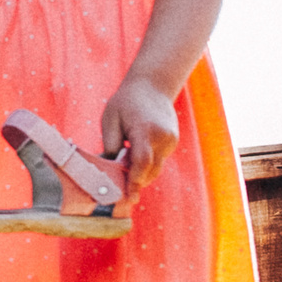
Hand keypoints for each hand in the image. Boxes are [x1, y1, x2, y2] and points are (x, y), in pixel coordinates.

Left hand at [100, 75, 180, 197]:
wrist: (153, 85)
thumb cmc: (126, 101)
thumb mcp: (110, 119)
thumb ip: (111, 146)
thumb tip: (109, 169)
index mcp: (146, 130)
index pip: (141, 163)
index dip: (134, 182)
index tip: (128, 197)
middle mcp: (163, 137)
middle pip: (150, 171)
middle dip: (135, 182)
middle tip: (121, 190)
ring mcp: (171, 140)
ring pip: (156, 168)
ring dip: (141, 174)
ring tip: (125, 171)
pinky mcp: (173, 142)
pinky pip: (159, 161)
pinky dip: (148, 164)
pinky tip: (135, 157)